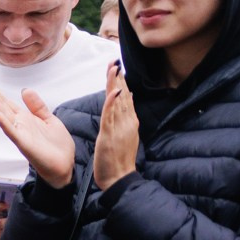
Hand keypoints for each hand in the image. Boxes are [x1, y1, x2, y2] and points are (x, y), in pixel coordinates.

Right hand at [0, 80, 77, 189]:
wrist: (65, 165)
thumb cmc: (57, 146)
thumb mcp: (49, 119)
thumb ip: (37, 106)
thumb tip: (25, 90)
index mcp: (24, 118)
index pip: (5, 101)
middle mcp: (19, 124)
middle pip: (0, 105)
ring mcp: (19, 133)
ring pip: (2, 115)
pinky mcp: (23, 142)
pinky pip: (10, 130)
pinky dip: (0, 120)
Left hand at [94, 62, 138, 190]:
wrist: (119, 178)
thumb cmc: (119, 159)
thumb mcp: (123, 134)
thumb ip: (125, 117)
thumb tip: (128, 98)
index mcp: (129, 121)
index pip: (125, 97)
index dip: (121, 82)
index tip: (118, 67)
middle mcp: (127, 122)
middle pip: (123, 95)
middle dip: (118, 78)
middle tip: (114, 61)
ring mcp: (120, 127)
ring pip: (117, 102)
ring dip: (115, 84)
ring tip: (114, 68)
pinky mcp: (111, 134)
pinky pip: (111, 115)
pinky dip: (113, 102)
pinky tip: (114, 90)